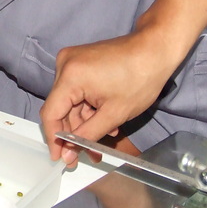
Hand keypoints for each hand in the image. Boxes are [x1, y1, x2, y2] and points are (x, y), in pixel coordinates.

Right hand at [40, 31, 172, 166]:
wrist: (155, 49)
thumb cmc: (140, 78)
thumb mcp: (114, 114)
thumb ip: (87, 136)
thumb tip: (68, 152)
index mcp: (70, 76)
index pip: (51, 114)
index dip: (54, 139)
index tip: (59, 158)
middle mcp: (64, 65)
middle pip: (60, 108)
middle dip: (73, 133)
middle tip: (86, 155)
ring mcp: (71, 62)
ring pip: (69, 102)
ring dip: (83, 123)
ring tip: (100, 143)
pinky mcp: (79, 62)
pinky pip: (76, 91)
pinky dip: (87, 108)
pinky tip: (103, 122)